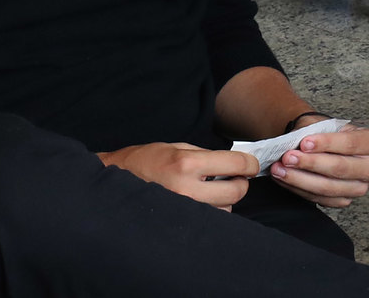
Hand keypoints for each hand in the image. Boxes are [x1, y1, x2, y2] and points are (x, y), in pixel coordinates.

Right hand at [98, 143, 256, 210]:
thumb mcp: (177, 146)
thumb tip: (234, 163)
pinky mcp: (182, 222)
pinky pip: (211, 219)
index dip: (250, 164)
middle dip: (240, 182)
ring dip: (225, 199)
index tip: (251, 165)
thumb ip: (206, 155)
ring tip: (210, 189)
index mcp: (187, 163)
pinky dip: (213, 210)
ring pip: (226, 209)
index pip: (237, 166)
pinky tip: (203, 200)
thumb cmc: (146, 160)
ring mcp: (185, 209)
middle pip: (237, 192)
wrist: (116, 182)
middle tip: (233, 177)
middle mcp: (188, 189)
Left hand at [271, 125, 368, 208]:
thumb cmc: (325, 131)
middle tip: (287, 158)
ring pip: (328, 187)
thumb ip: (312, 133)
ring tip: (279, 169)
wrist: (322, 143)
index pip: (350, 144)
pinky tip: (283, 178)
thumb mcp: (322, 123)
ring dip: (299, 179)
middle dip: (310, 163)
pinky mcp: (343, 200)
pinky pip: (319, 199)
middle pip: (339, 168)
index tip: (304, 143)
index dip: (326, 144)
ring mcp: (358, 188)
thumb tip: (294, 146)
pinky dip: (298, 188)